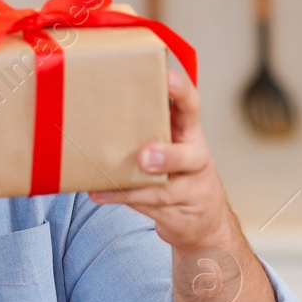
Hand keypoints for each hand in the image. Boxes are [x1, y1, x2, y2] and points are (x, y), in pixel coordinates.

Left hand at [90, 69, 277, 301]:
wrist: (204, 223)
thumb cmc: (177, 174)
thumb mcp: (168, 145)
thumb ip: (144, 130)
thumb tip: (96, 111)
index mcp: (191, 134)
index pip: (192, 107)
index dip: (182, 92)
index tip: (166, 77)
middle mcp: (196, 160)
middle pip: (189, 157)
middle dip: (167, 156)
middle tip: (144, 157)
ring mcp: (191, 191)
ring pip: (165, 189)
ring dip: (136, 187)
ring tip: (108, 182)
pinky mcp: (179, 214)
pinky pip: (149, 207)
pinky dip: (122, 199)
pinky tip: (100, 193)